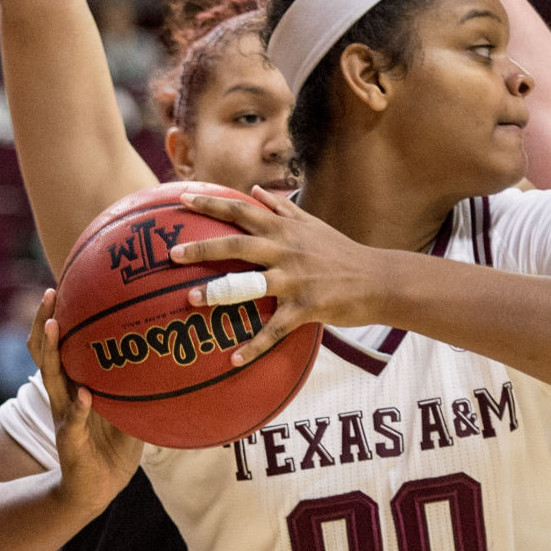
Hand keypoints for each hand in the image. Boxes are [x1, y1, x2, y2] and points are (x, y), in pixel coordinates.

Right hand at [29, 291, 142, 508]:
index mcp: (74, 384)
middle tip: (50, 294)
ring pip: (51, 379)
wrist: (98, 489)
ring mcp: (63, 416)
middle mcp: (63, 395)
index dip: (57, 318)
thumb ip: (135, 382)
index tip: (62, 286)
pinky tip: (84, 395)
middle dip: (45, 323)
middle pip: (45, 353)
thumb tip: (168, 350)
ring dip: (51, 352)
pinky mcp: (69, 441)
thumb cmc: (114, 445)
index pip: (59, 345)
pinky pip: (72, 422)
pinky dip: (77, 408)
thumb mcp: (128, 407)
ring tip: (55, 327)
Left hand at [175, 187, 378, 364]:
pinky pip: (274, 329)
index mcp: (285, 229)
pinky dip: (254, 346)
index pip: (242, 210)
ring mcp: (295, 280)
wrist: (378, 279)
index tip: (181, 199)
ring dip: (219, 292)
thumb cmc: (341, 252)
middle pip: (237, 245)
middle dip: (202, 247)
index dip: (211, 203)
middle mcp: (286, 251)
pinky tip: (233, 359)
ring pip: (250, 285)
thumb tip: (254, 190)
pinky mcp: (306, 308)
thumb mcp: (313, 224)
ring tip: (190, 300)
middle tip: (172, 253)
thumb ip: (281, 208)